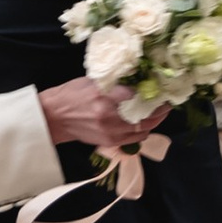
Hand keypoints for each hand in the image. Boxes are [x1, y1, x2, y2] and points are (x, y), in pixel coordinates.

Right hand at [38, 77, 154, 150]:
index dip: (151, 92)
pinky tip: (145, 124)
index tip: (160, 88)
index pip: (137, 94)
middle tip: (167, 103)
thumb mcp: (91, 81)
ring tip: (159, 113)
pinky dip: (142, 131)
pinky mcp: (109, 141)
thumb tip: (135, 80)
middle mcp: (109, 115)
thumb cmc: (71, 94)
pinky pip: (134, 138)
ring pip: (143, 129)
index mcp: (104, 95)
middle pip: (145, 115)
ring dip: (154, 122)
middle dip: (160, 110)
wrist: (54, 118)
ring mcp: (110, 131)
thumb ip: (113, 82)